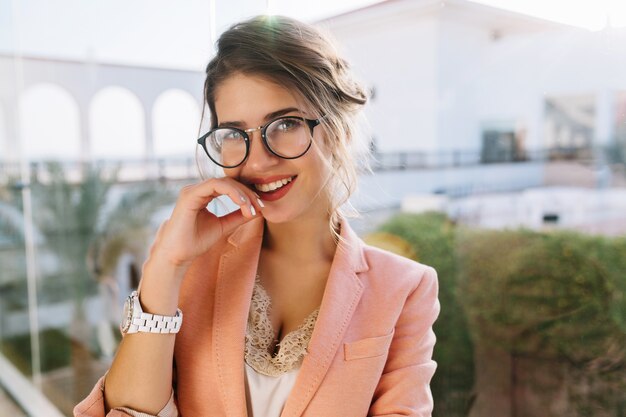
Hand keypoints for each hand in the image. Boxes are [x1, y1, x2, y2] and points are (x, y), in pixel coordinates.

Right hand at [148, 177, 262, 271]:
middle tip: (260, 206)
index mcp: (203, 195)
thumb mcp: (223, 226)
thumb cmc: (195, 242)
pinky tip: (242, 203)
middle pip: (229, 182)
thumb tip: (257, 210)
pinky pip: (214, 185)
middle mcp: (197, 190)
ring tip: (252, 207)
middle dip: (248, 193)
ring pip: (224, 182)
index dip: (247, 194)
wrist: (178, 255)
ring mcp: (192, 190)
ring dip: (242, 193)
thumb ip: (237, 216)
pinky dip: (231, 192)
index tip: (259, 207)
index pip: (230, 187)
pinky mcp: (189, 195)